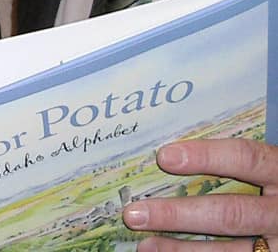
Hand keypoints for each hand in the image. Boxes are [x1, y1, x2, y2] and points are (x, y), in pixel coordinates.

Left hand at [122, 138, 277, 251]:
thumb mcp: (267, 169)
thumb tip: (173, 155)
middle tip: (135, 213)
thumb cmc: (275, 184)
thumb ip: (236, 163)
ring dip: (182, 249)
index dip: (206, 156)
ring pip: (231, 251)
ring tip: (145, 244)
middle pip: (229, 214)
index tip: (164, 157)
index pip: (245, 158)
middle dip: (178, 215)